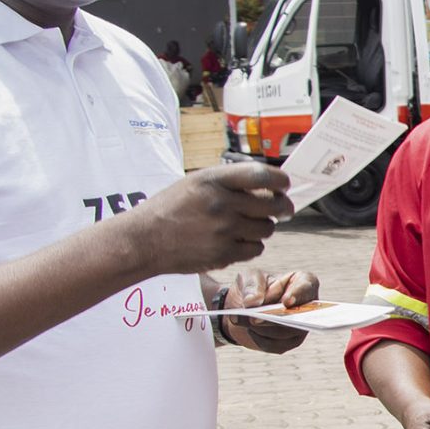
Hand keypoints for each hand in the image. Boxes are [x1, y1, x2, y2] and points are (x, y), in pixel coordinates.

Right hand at [119, 163, 290, 273]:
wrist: (144, 240)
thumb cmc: (171, 208)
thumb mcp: (196, 182)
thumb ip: (230, 181)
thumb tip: (270, 185)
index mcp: (213, 180)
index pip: (262, 175)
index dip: (281, 181)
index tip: (285, 185)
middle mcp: (220, 203)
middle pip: (273, 204)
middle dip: (283, 206)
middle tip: (283, 208)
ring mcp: (223, 230)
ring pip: (267, 228)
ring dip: (263, 227)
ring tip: (246, 224)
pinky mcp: (223, 253)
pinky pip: (256, 248)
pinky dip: (251, 245)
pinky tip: (237, 240)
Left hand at [220, 268, 318, 353]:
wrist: (244, 306)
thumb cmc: (253, 286)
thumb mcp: (249, 278)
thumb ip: (251, 286)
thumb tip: (252, 303)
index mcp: (302, 283)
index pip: (306, 288)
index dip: (298, 295)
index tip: (286, 302)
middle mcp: (307, 307)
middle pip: (296, 316)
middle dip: (273, 319)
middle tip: (253, 319)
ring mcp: (300, 327)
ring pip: (284, 333)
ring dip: (260, 328)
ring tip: (239, 320)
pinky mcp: (288, 343)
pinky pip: (274, 345)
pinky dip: (258, 338)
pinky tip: (247, 329)